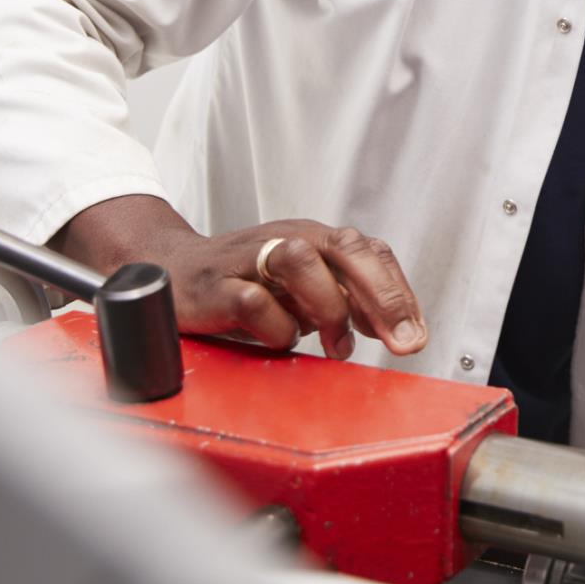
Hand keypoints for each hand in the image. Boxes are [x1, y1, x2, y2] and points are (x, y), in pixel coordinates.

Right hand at [53, 194, 426, 360]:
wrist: (170, 271)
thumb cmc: (242, 281)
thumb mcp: (302, 288)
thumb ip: (347, 300)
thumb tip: (394, 326)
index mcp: (314, 238)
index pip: (371, 251)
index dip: (399, 292)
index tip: (415, 334)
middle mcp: (287, 239)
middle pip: (346, 248)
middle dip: (382, 296)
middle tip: (402, 340)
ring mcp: (250, 258)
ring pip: (301, 260)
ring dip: (329, 307)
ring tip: (335, 346)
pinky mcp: (216, 284)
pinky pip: (253, 301)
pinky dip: (275, 328)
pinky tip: (279, 342)